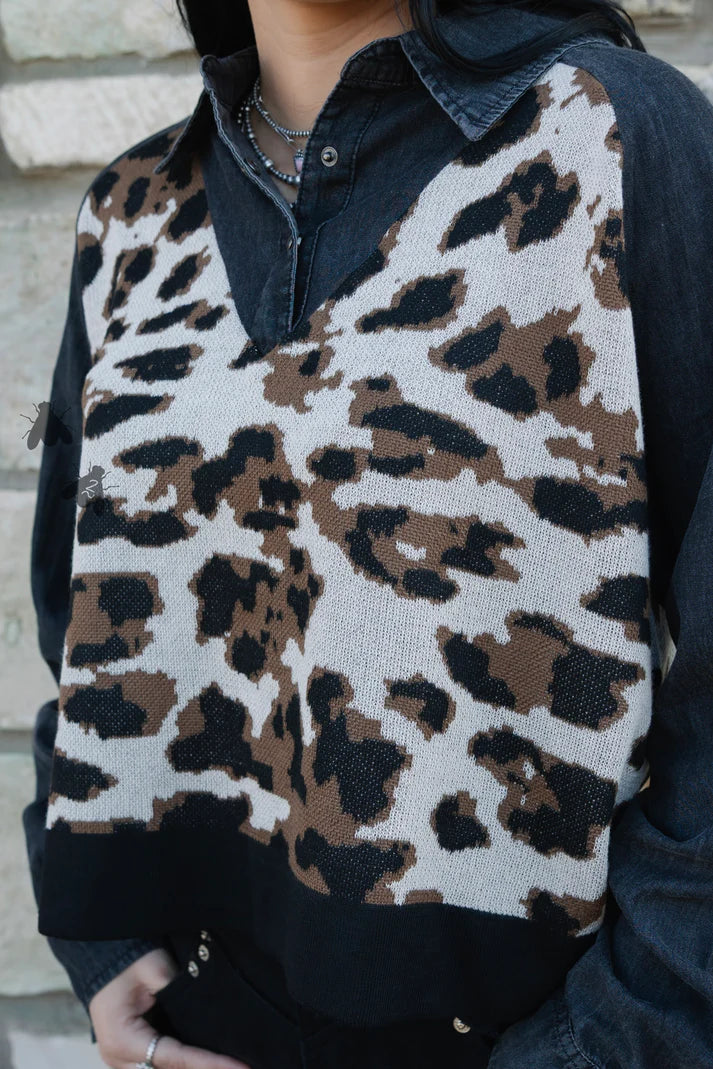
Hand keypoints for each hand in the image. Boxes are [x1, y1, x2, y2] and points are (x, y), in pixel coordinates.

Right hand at [88, 947, 250, 1068]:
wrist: (104, 955)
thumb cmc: (127, 960)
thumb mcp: (154, 969)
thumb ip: (179, 992)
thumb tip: (209, 1010)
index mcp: (122, 1040)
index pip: (175, 1058)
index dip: (209, 1064)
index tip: (239, 1066)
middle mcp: (119, 1059)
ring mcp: (123, 1060)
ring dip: (196, 1068)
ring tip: (232, 1066)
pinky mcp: (131, 1055)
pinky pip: (161, 1063)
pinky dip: (184, 1063)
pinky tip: (211, 1061)